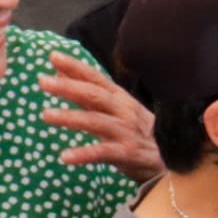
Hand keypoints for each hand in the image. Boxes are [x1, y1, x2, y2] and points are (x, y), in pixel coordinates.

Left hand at [39, 54, 160, 180]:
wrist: (174, 162)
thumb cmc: (139, 133)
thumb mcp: (115, 110)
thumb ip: (87, 94)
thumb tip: (60, 73)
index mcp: (120, 99)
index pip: (96, 78)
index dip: (75, 67)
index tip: (53, 56)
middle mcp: (124, 111)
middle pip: (95, 95)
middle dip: (69, 87)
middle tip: (43, 82)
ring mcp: (127, 132)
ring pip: (97, 121)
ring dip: (71, 117)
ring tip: (45, 115)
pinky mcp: (130, 154)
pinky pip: (104, 153)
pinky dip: (85, 154)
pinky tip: (65, 157)